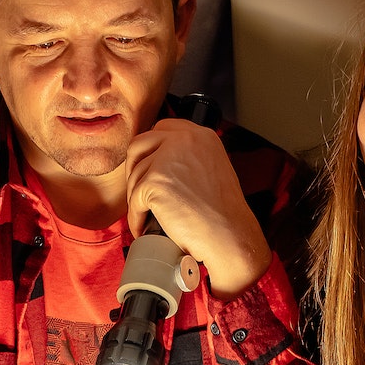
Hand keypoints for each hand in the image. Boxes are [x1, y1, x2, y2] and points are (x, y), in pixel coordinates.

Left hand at [124, 118, 271, 297]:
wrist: (229, 237)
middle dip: (135, 168)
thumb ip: (191, 159)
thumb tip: (163, 164)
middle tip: (138, 190)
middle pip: (141, 144)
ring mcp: (168, 159)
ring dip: (136, 196)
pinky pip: (134, 200)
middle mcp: (185, 140)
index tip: (148, 165)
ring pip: (135, 174)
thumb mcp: (214, 170)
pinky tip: (144, 227)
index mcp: (202, 135)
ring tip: (146, 214)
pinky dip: (136, 217)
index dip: (151, 148)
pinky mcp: (155, 182)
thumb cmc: (225, 214)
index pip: (163, 127)